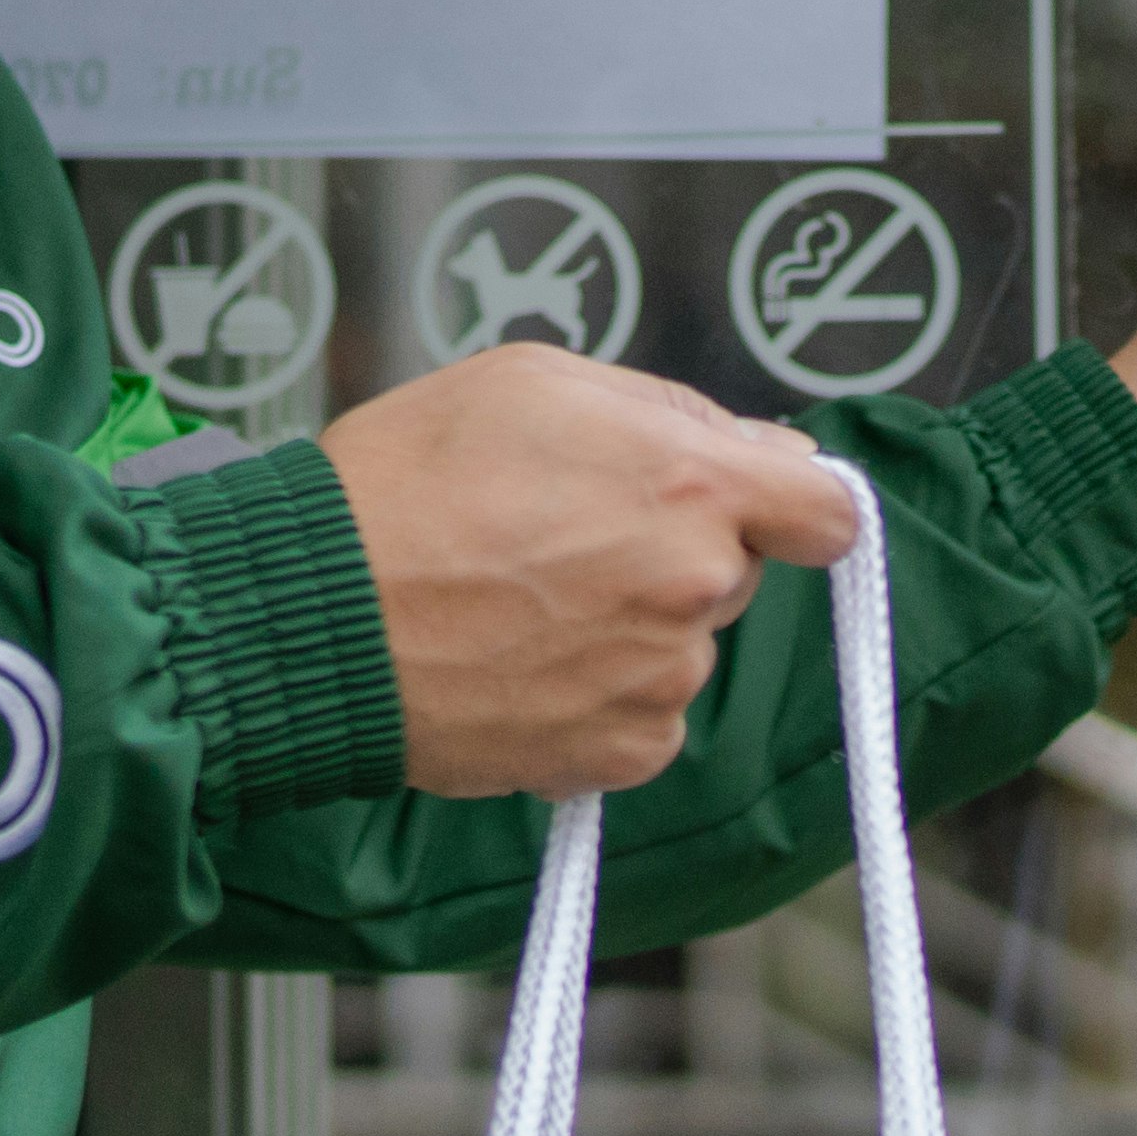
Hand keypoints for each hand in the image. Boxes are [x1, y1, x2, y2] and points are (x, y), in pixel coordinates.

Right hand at [322, 342, 865, 796]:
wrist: (311, 613)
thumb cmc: (402, 483)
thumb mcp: (533, 381)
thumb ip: (668, 411)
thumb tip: (762, 450)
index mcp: (690, 484)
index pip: (825, 512)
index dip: (788, 506)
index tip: (747, 508)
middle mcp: (691, 587)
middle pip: (730, 574)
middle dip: (671, 554)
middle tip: (561, 540)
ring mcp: (658, 680)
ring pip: (677, 649)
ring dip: (625, 632)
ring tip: (517, 606)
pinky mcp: (614, 754)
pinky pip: (638, 721)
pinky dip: (592, 701)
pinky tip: (517, 666)